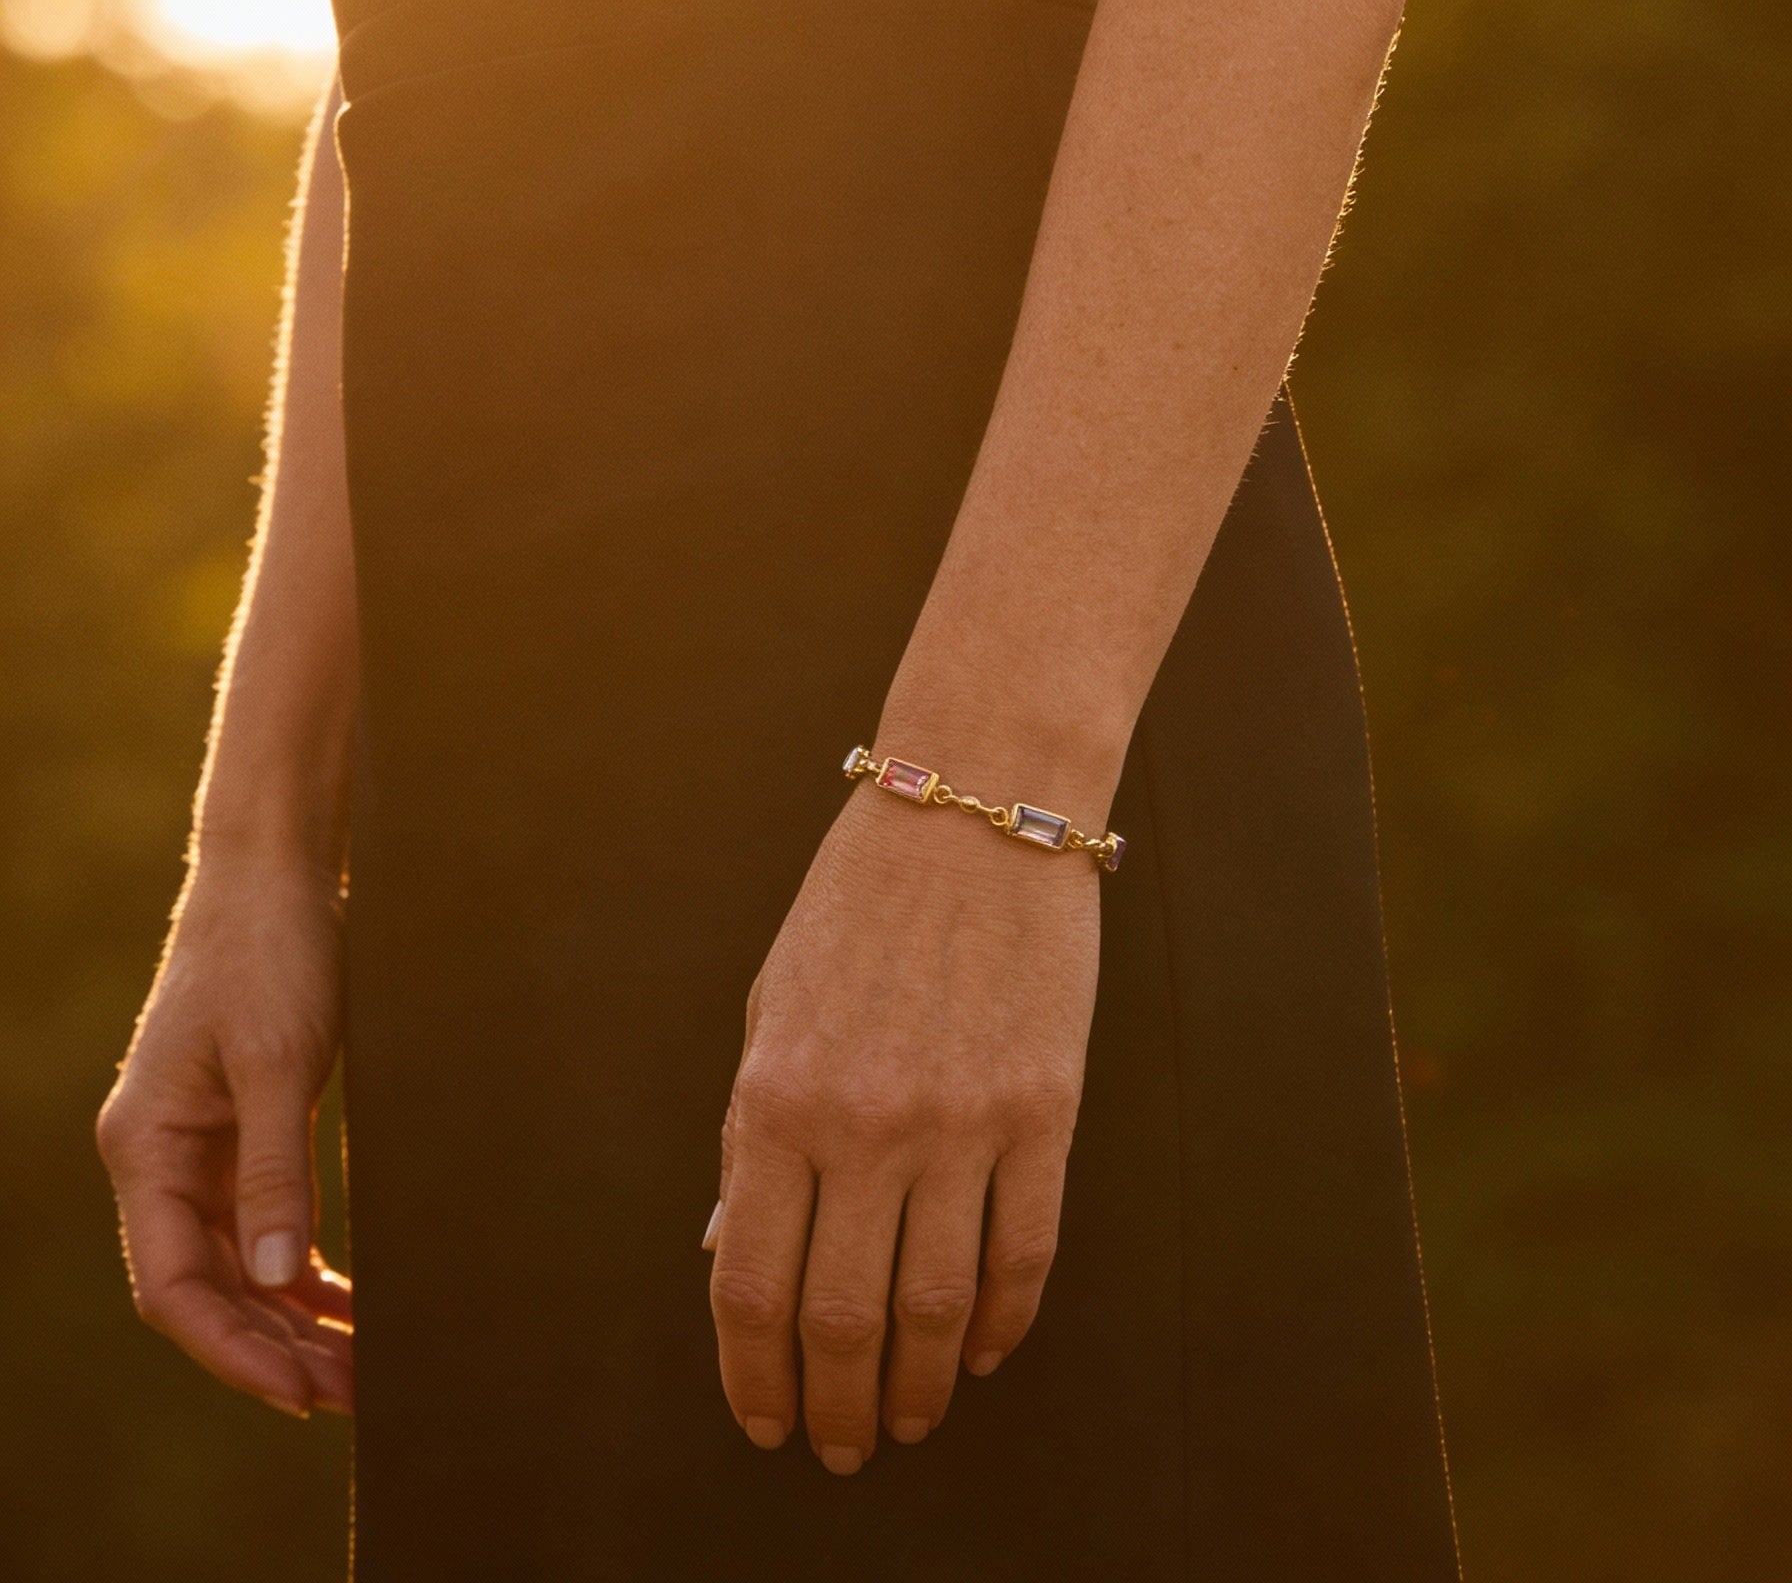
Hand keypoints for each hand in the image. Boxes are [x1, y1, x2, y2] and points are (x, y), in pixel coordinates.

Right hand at [96, 856, 351, 1418]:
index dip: (235, 1349)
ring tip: (359, 1366)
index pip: (176, 1286)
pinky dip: (301, 1268)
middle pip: (208, 1287)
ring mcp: (199, 1146)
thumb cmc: (271, 952)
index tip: (301, 1392)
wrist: (277, 874)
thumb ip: (276, 1172)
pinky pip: (262, 1224)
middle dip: (273, 1349)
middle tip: (353, 1393)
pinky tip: (346, 1303)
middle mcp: (161, 1157)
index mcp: (147, 1146)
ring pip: (239, 1263)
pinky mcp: (240, 1128)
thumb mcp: (280, 1061)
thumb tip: (280, 1282)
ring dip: (292, 1318)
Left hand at [708, 773, 1100, 1472]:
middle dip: (833, 1407)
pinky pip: (1023, 1254)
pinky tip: (979, 1352)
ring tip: (907, 1420)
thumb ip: (754, 1138)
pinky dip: (1000, 1323)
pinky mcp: (1043, 1112)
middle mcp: (861, 1126)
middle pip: (840, 1321)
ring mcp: (959, 1124)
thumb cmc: (858, 906)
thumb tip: (734, 1251)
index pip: (748, 1285)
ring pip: (933, 1308)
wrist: (974, 810)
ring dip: (916, 1387)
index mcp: (774, 1100)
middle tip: (840, 1447)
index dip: (752, 1377)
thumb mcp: (772, 1010)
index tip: (764, 1422)